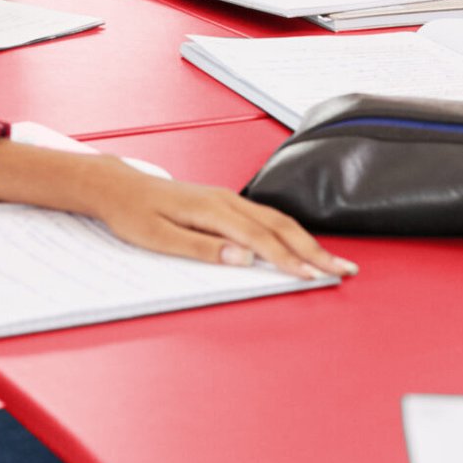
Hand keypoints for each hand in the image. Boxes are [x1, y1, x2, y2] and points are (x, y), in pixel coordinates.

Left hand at [77, 159, 354, 280]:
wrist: (119, 187)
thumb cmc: (134, 214)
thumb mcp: (159, 239)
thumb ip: (202, 249)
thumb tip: (241, 259)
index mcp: (213, 211)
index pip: (261, 240)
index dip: (290, 260)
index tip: (314, 276)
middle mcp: (227, 201)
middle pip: (281, 227)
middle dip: (315, 250)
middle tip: (344, 269)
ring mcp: (228, 200)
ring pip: (278, 220)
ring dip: (308, 241)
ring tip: (332, 260)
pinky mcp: (226, 203)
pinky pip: (266, 217)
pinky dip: (291, 233)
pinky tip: (301, 244)